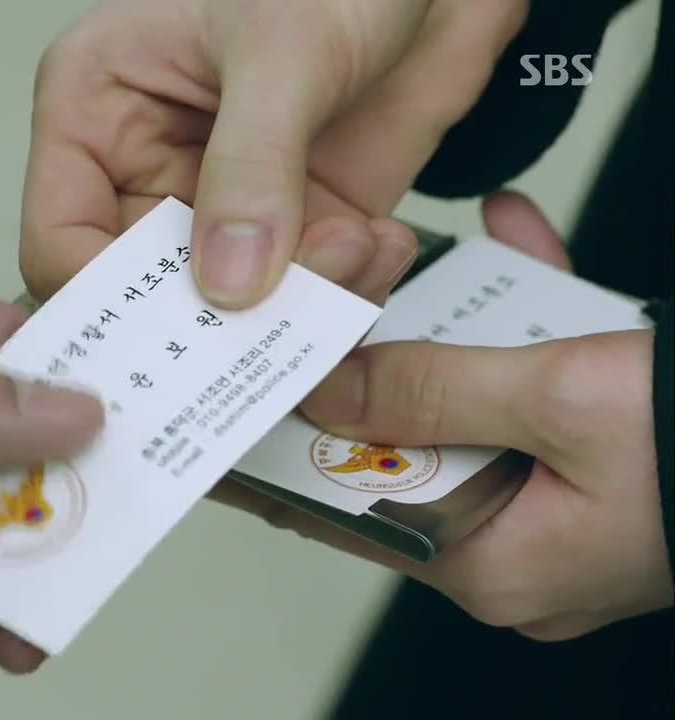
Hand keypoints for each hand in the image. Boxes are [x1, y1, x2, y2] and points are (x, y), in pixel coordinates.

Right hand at [22, 0, 526, 306]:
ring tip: (352, 248)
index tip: (170, 335)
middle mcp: (149, 166)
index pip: (61, 239)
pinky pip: (304, 297)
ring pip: (231, 310)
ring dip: (296, 305)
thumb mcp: (281, 51)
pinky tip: (378, 240)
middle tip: (269, 328)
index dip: (104, 300)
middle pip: (145, 293)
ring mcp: (226, 203)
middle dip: (212, 317)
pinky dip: (347, 291)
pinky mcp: (298, 225)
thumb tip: (228, 282)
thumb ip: (251, 167)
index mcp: (96, 110)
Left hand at [219, 192, 673, 639]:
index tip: (239, 406)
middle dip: (381, 369)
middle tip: (331, 311)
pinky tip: (511, 250)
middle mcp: (520, 548)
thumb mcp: (563, 404)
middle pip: (407, 448)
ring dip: (454, 333)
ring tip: (413, 273)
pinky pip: (535, 390)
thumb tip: (332, 386)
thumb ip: (436, 391)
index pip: (350, 510)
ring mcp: (560, 504)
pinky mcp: (598, 458)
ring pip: (471, 407)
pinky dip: (522, 323)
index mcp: (496, 567)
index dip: (289, 454)